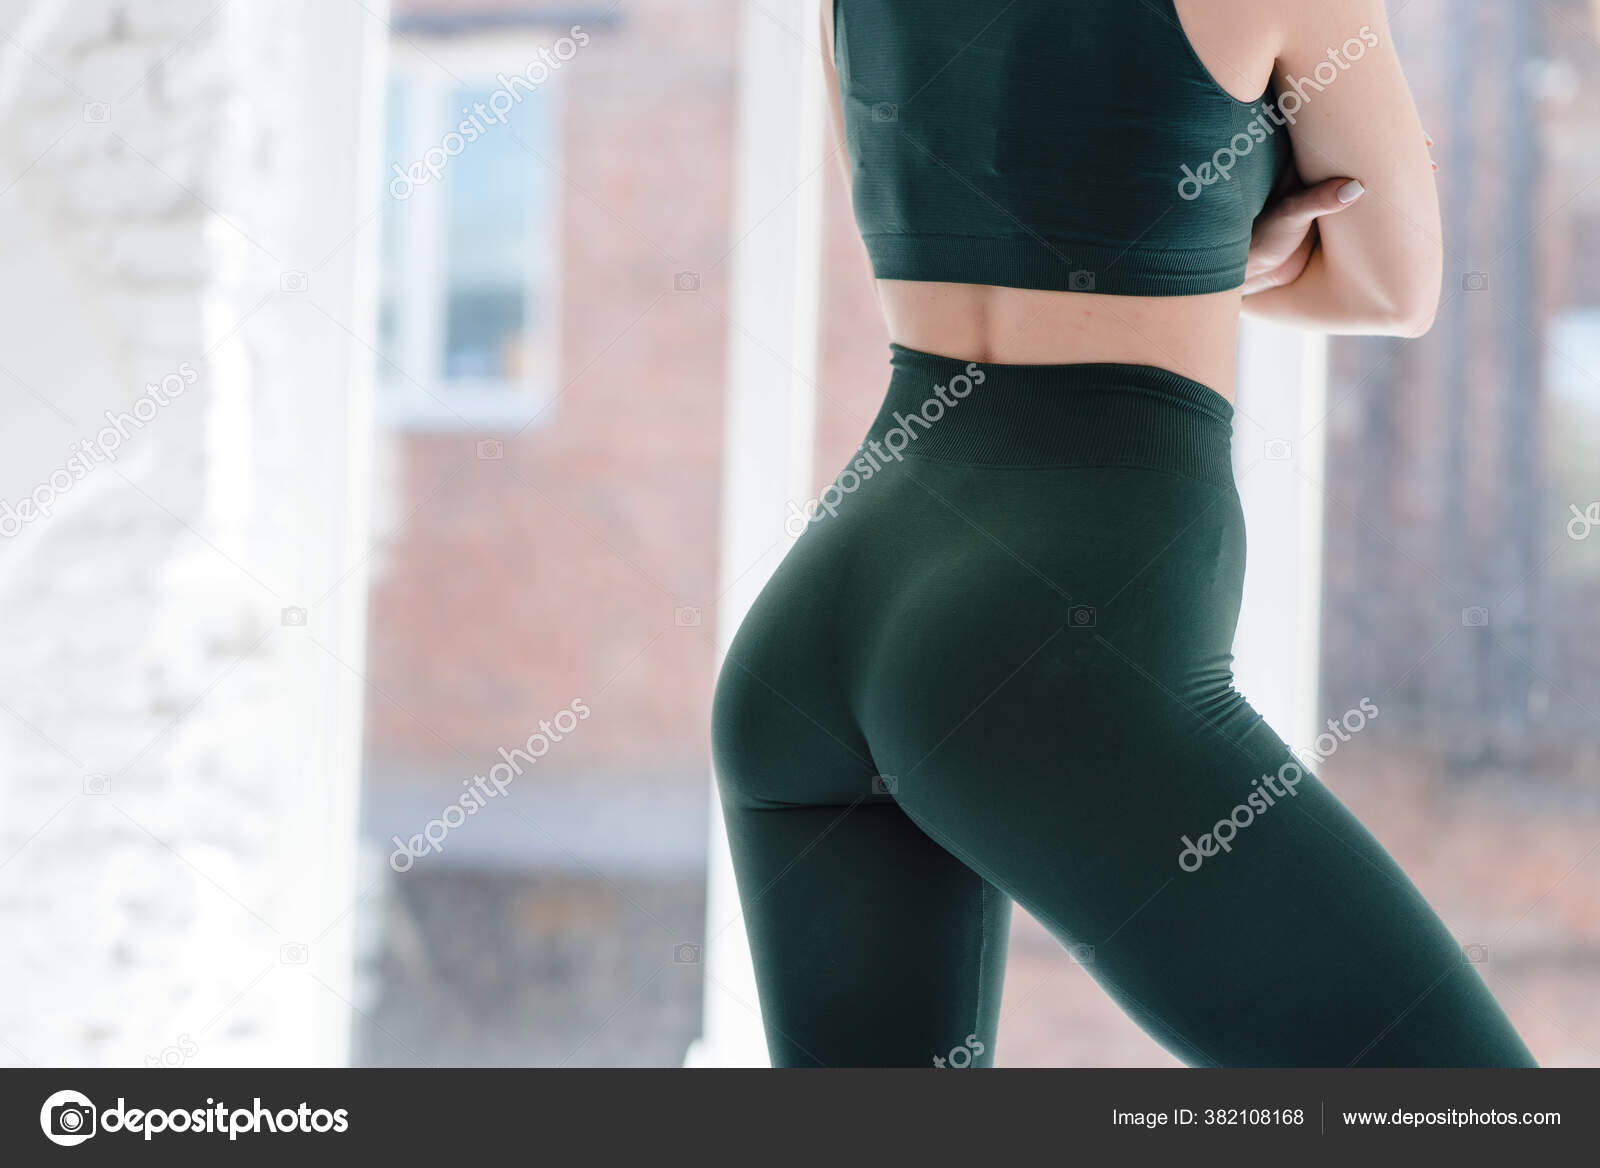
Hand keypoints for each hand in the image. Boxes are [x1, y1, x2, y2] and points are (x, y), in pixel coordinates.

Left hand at [1242, 131, 1435, 296]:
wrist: (1254, 273)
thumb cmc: (1261, 239)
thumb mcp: (1289, 216)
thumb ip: (1317, 201)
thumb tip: (1356, 187)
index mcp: (1303, 161)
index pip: (1340, 132)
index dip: (1371, 123)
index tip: (1400, 126)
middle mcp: (1319, 173)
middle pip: (1360, 149)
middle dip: (1394, 145)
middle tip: (1427, 147)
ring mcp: (1330, 193)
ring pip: (1367, 174)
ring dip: (1395, 173)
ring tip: (1429, 170)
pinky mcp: (1338, 216)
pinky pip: (1368, 201)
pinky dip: (1390, 198)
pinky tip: (1409, 203)